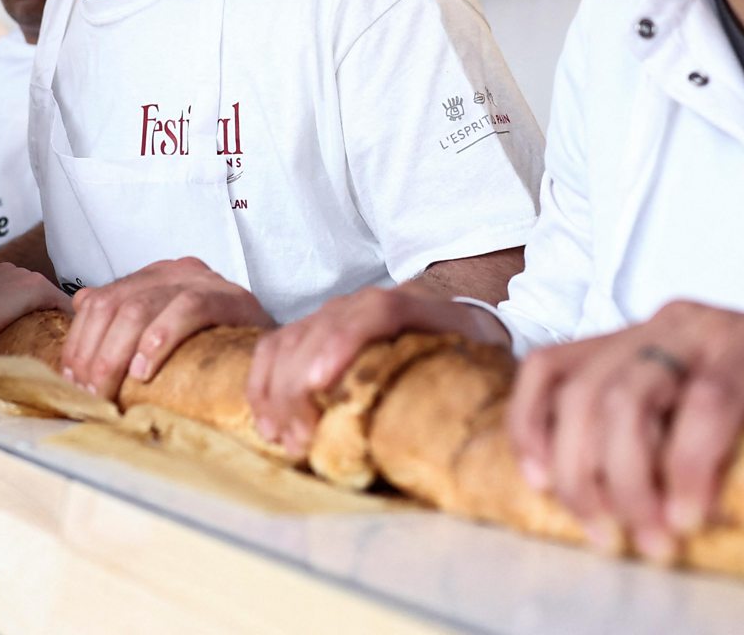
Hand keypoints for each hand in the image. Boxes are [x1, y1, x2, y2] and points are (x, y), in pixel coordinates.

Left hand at [0, 262, 72, 353]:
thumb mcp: (13, 340)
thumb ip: (33, 342)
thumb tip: (37, 362)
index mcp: (36, 286)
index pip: (65, 306)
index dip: (69, 325)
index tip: (68, 345)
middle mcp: (23, 273)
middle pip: (46, 297)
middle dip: (49, 317)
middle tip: (48, 343)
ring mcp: (2, 271)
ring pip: (24, 292)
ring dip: (27, 309)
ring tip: (24, 334)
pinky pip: (5, 289)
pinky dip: (7, 302)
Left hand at [60, 257, 273, 399]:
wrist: (274, 353)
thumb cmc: (216, 348)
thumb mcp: (163, 334)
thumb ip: (125, 318)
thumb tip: (81, 307)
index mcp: (154, 277)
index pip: (101, 300)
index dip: (79, 340)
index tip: (72, 379)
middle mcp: (176, 271)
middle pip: (116, 304)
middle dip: (94, 352)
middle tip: (87, 391)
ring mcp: (203, 281)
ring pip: (141, 306)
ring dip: (116, 353)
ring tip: (109, 388)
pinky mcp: (229, 297)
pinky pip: (186, 310)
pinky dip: (159, 339)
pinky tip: (145, 370)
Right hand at [246, 285, 508, 456]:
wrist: (451, 310)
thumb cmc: (464, 345)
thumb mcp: (481, 357)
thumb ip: (475, 377)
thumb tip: (480, 429)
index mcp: (415, 305)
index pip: (376, 311)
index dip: (343, 342)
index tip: (322, 383)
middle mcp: (363, 304)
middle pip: (320, 330)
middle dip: (299, 387)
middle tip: (302, 440)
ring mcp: (332, 315)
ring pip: (289, 342)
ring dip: (278, 393)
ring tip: (285, 440)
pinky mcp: (310, 332)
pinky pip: (272, 350)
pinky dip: (262, 386)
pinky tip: (267, 425)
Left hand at [507, 301, 743, 560]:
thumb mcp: (696, 411)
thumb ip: (648, 432)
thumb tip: (591, 500)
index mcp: (642, 335)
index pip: (552, 366)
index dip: (530, 426)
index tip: (539, 486)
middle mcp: (670, 322)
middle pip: (587, 395)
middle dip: (585, 477)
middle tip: (609, 539)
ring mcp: (718, 330)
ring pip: (633, 400)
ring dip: (631, 481)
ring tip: (655, 537)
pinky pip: (709, 406)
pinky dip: (690, 466)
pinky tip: (693, 512)